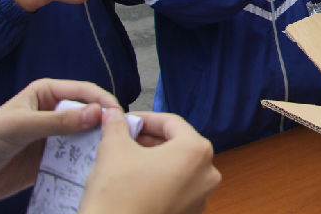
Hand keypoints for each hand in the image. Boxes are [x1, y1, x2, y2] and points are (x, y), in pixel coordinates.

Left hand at [0, 79, 118, 206]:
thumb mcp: (21, 126)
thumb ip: (58, 121)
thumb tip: (97, 114)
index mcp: (48, 93)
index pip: (84, 92)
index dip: (103, 101)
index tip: (119, 116)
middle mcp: (55, 112)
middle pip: (90, 114)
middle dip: (106, 123)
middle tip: (122, 135)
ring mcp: (55, 136)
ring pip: (86, 136)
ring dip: (99, 143)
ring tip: (114, 152)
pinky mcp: (53, 158)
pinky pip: (76, 157)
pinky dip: (87, 161)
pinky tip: (96, 166)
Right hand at [80, 110, 220, 213]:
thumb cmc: (119, 197)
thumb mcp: (114, 150)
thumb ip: (117, 126)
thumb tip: (113, 115)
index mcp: (197, 151)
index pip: (172, 123)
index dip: (146, 118)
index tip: (128, 120)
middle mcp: (207, 173)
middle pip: (178, 144)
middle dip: (150, 139)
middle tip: (126, 138)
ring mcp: (201, 197)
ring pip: (178, 167)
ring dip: (155, 159)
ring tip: (129, 158)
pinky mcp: (189, 213)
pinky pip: (177, 188)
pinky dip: (160, 179)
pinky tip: (137, 180)